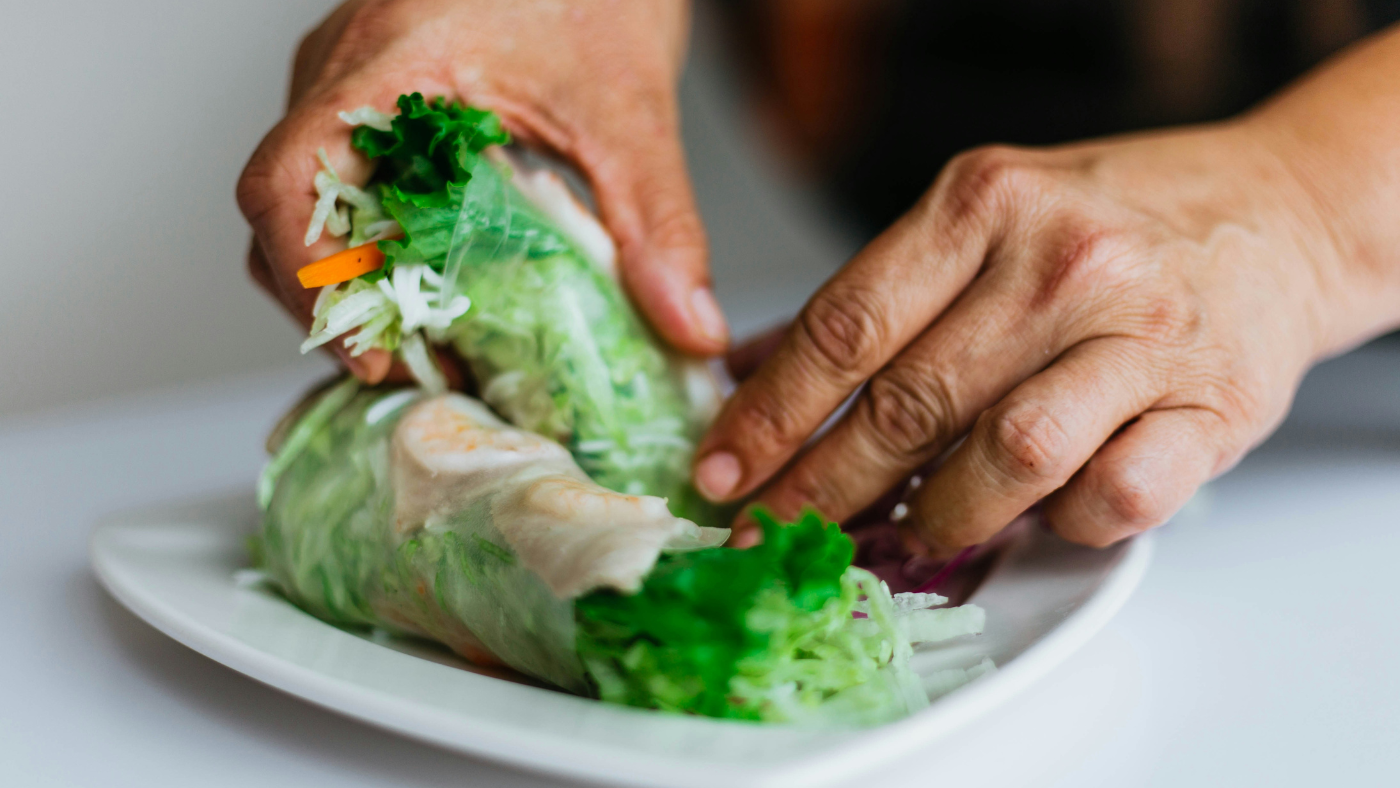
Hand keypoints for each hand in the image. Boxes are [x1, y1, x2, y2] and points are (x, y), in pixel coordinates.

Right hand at [237, 0, 726, 382]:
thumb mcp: (630, 111)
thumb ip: (656, 224)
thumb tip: (685, 325)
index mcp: (386, 67)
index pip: (284, 185)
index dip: (311, 281)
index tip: (374, 349)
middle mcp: (345, 71)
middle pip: (284, 210)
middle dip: (340, 300)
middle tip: (421, 360)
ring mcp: (351, 78)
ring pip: (309, 198)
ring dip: (359, 273)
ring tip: (435, 332)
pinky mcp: (375, 89)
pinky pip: (346, 174)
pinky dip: (379, 238)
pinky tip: (442, 274)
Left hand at [695, 118, 1396, 551]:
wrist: (1276, 216)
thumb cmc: (1111, 224)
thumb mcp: (981, 220)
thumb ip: (875, 298)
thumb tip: (753, 373)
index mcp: (984, 205)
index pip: (846, 328)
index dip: (770, 414)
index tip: (722, 472)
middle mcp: (1061, 262)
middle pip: (909, 404)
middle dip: (822, 488)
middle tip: (776, 534)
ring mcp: (1142, 334)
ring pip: (1007, 458)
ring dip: (940, 514)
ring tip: (908, 529)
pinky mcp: (1212, 407)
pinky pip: (1110, 497)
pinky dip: (1057, 524)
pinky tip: (1035, 513)